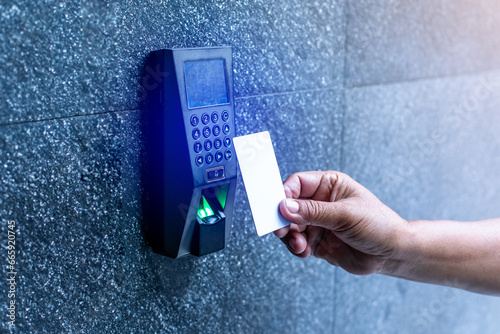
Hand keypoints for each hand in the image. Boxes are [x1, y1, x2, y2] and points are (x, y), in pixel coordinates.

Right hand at [275, 171, 409, 274]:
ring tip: (299, 246)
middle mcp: (320, 202)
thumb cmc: (378, 225)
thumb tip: (285, 207)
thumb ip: (314, 212)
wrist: (392, 254)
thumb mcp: (345, 215)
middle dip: (283, 219)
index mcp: (329, 185)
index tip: (276, 208)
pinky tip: (304, 251)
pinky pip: (297, 242)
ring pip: (290, 226)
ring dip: (290, 236)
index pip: (297, 183)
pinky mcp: (317, 241)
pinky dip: (296, 248)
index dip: (283, 194)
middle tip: (282, 230)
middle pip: (288, 205)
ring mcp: (318, 222)